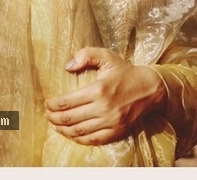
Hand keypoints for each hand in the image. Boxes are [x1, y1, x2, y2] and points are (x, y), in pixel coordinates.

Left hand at [44, 47, 165, 145]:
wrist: (149, 88)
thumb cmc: (125, 72)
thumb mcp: (106, 57)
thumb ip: (86, 55)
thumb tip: (68, 66)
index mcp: (99, 89)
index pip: (68, 101)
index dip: (54, 104)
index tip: (47, 103)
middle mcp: (104, 108)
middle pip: (71, 118)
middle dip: (55, 118)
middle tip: (47, 115)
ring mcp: (111, 122)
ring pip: (79, 131)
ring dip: (63, 130)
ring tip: (55, 125)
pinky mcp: (117, 132)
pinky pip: (93, 140)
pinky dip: (79, 139)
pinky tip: (71, 134)